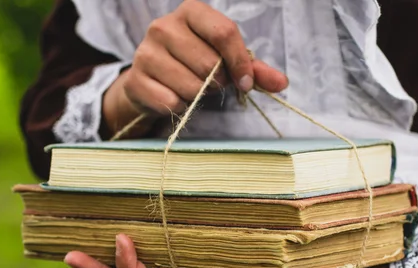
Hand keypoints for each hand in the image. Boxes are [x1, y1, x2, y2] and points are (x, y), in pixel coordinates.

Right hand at [103, 0, 288, 133]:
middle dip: (217, 82)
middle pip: (209, 64)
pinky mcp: (135, 79)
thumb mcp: (225, 60)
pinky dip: (179, 106)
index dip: (240, 62)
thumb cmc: (194, 63)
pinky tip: (173, 96)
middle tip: (211, 83)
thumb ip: (254, 69)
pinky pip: (171, 102)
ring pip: (191, 86)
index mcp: (191, 12)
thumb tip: (282, 83)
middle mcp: (164, 26)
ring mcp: (145, 51)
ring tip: (190, 87)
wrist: (151, 80)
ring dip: (198, 96)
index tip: (246, 84)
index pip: (224, 32)